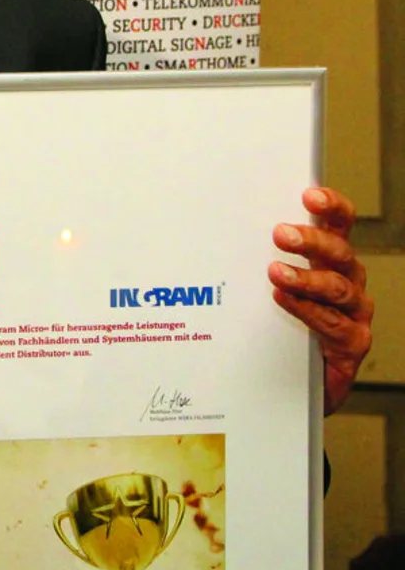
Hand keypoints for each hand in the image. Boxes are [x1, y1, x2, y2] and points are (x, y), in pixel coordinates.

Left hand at [269, 187, 372, 414]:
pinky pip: (333, 324)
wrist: (293, 375)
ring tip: (275, 272)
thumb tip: (215, 226)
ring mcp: (354, 312)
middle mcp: (348, 280)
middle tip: (280, 234)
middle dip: (310, 241)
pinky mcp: (352, 342)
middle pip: (339, 252)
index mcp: (330, 258)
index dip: (330, 206)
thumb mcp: (270, 281)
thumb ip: (257, 255)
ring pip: (337, 287)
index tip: (309, 194)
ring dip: (305, 278)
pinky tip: (283, 301)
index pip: (339, 224)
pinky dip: (306, 310)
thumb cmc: (280, 320)